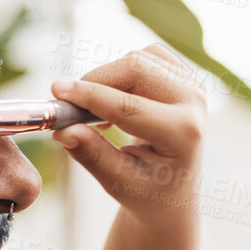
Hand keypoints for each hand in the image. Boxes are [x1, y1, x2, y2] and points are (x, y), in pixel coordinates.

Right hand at [51, 44, 205, 228]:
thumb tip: (62, 131)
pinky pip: (145, 56)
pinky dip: (121, 73)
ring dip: (107, 80)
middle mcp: (194, 103)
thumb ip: (93, 155)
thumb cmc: (147, 192)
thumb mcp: (118, 182)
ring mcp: (193, 85)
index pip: (129, 106)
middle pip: (135, 68)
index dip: (89, 96)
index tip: (56, 91)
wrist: (173, 191)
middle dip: (95, 81)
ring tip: (98, 115)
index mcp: (184, 134)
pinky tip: (116, 101)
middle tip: (69, 106)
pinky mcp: (185, 75)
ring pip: (137, 59)